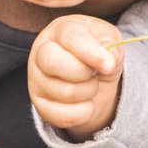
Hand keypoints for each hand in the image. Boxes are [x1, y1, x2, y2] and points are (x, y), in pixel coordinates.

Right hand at [28, 14, 123, 139]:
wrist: (95, 76)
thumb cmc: (99, 50)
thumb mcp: (109, 38)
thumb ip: (110, 44)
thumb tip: (109, 58)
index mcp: (60, 30)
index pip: (70, 39)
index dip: (91, 53)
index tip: (109, 64)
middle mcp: (41, 52)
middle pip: (54, 63)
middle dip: (84, 72)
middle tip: (95, 71)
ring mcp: (37, 80)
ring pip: (64, 93)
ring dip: (89, 92)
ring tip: (91, 83)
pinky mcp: (40, 106)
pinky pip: (62, 116)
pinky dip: (83, 112)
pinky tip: (86, 101)